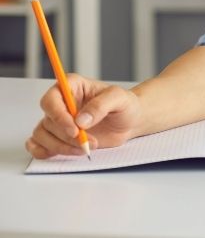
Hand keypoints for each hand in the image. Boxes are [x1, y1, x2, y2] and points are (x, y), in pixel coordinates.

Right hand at [25, 74, 142, 158]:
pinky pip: (38, 145)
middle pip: (48, 121)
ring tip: (86, 148)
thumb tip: (81, 120)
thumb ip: (101, 105)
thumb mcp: (119, 98)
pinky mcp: (57, 136)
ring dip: (61, 146)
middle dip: (66, 136)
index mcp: (72, 86)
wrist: (130, 121)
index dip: (58, 115)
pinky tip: (65, 152)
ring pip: (42, 135)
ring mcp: (58, 121)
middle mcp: (61, 103)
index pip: (51, 99)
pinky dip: (47, 152)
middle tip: (87, 141)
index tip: (74, 129)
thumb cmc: (125, 105)